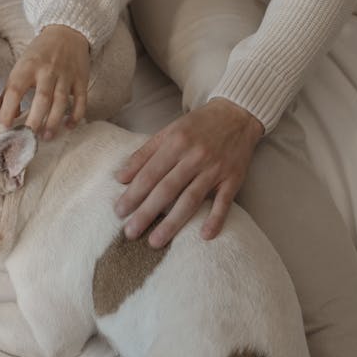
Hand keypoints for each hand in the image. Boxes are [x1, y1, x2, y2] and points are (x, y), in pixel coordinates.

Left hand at [0, 25, 89, 138]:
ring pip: (61, 101)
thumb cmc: (39, 54)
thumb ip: (10, 92)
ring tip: (46, 137)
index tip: (3, 128)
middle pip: (42, 98)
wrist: (66, 32)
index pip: (15, 90)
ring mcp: (66, 75)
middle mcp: (47, 71)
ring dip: (54, 121)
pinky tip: (69, 126)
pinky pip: (80, 100)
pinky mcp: (81, 79)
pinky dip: (76, 115)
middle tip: (28, 137)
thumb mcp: (21, 66)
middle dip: (34, 120)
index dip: (8, 110)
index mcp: (28, 66)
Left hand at [114, 98, 263, 246]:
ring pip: (191, 199)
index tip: (119, 212)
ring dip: (172, 223)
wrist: (237, 114)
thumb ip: (143, 155)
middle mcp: (195, 157)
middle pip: (167, 190)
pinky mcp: (233, 178)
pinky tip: (205, 236)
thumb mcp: (168, 132)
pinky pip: (224, 202)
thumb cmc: (197, 126)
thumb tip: (120, 177)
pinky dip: (216, 219)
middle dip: (146, 213)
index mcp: (176, 143)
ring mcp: (215, 169)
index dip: (133, 194)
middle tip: (130, 232)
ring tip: (155, 241)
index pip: (150, 173)